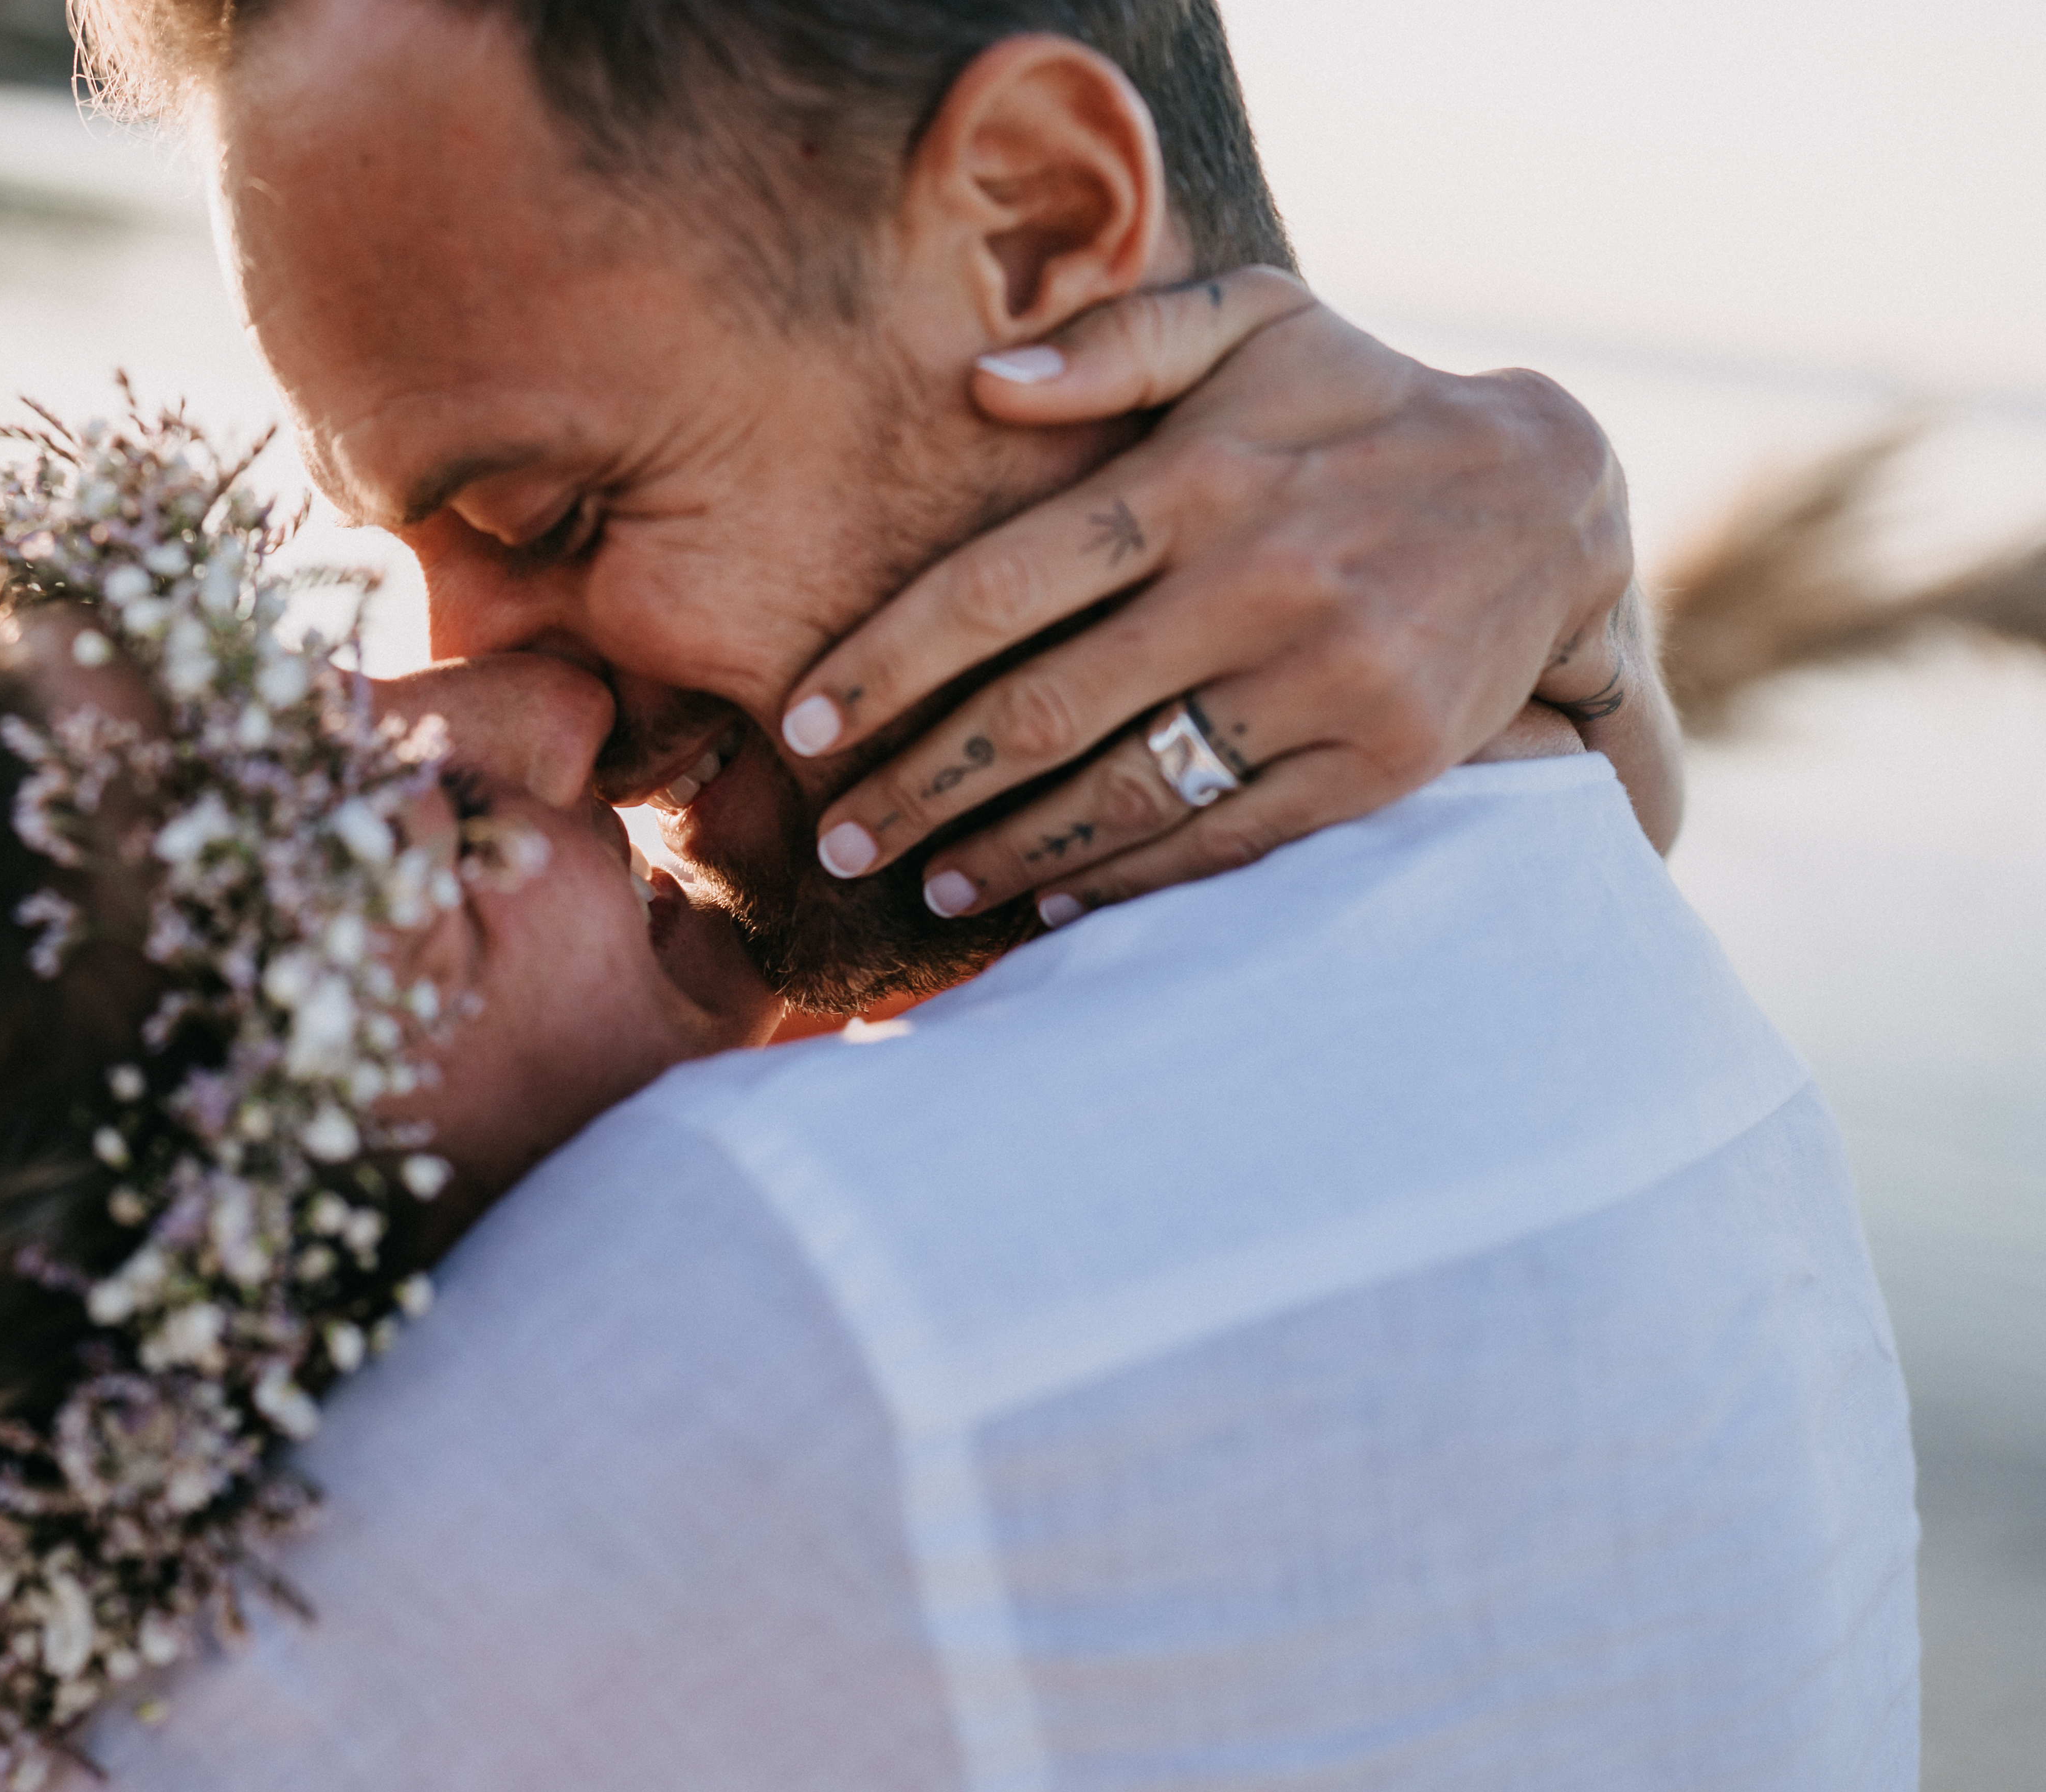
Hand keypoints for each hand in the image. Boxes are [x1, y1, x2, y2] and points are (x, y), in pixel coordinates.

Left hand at [779, 270, 1640, 923]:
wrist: (1554, 498)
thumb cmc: (1363, 403)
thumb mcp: (1258, 321)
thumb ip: (1117, 342)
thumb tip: (984, 379)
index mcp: (1203, 481)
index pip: (999, 587)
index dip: (887, 665)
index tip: (802, 727)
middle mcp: (1258, 583)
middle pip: (1042, 709)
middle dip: (920, 786)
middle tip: (834, 841)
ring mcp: (1325, 681)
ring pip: (1125, 793)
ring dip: (1007, 852)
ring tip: (924, 884)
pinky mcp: (1379, 762)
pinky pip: (1224, 844)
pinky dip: (1127, 884)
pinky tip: (1049, 905)